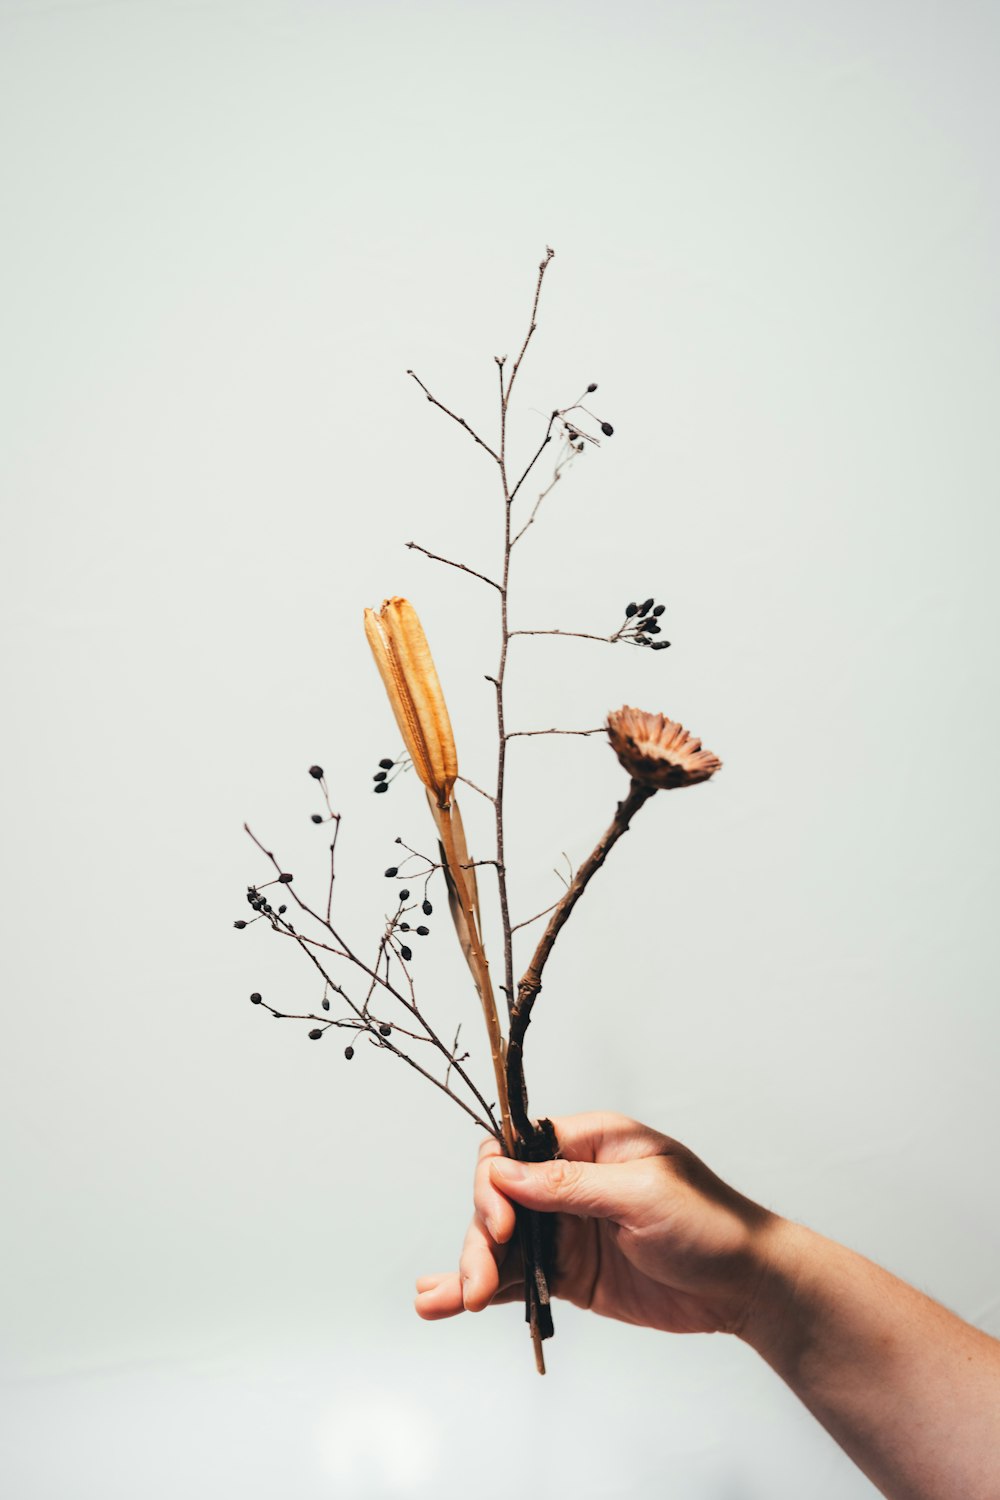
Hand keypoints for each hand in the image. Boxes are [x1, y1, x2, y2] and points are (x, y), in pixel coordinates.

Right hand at [414, 1111, 777, 1335]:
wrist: (748, 1287)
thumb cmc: (711, 1224)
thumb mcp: (641, 1195)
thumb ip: (568, 1185)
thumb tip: (503, 1172)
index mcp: (590, 1142)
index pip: (516, 1148)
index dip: (495, 1183)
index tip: (500, 1225)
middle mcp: (569, 1181)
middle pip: (499, 1200)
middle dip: (480, 1239)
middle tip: (478, 1283)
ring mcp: (566, 1228)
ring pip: (500, 1243)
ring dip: (468, 1267)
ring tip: (440, 1302)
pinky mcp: (569, 1273)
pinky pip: (518, 1277)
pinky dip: (483, 1288)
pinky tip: (444, 1301)